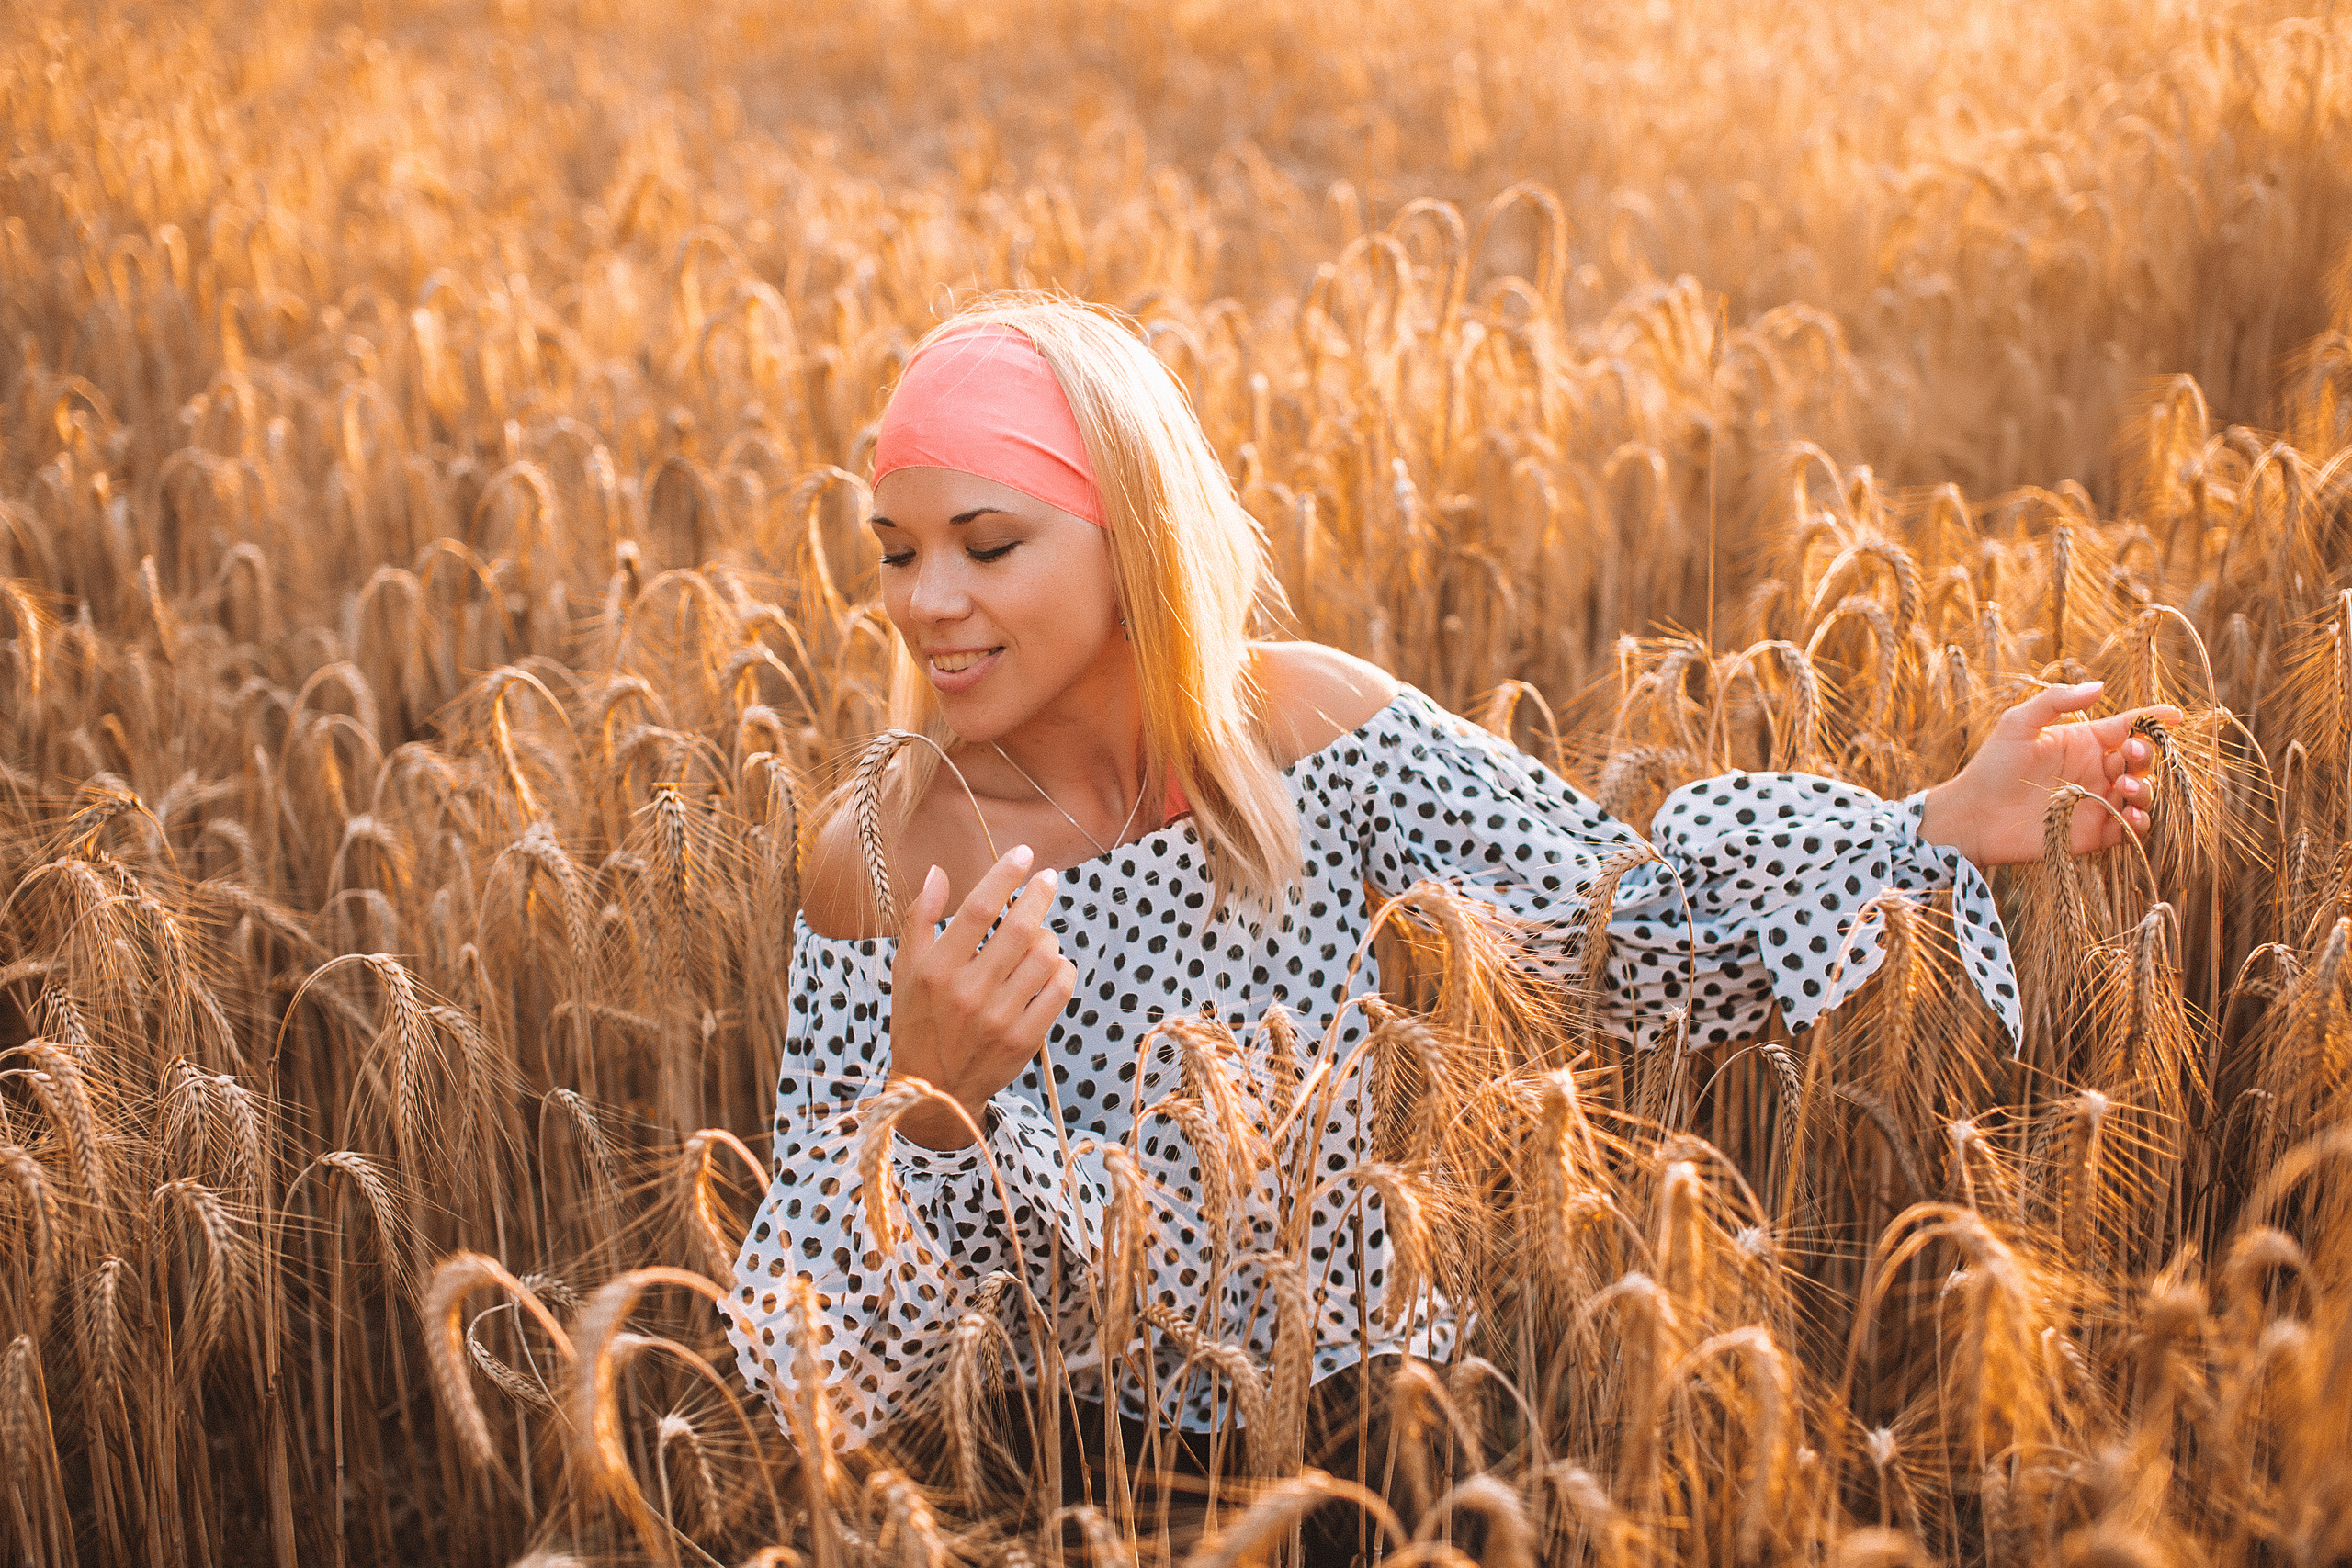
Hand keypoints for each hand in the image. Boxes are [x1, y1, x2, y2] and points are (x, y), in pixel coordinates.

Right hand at [886, 844, 1078, 1148]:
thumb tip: (939, 871)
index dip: (1004, 876)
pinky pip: (1059, 991)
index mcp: (936, 971)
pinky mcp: (1024, 1041)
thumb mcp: (906, 970)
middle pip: (1019, 929)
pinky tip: (1050, 967)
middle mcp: (967, 993)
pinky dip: (1062, 970)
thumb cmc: (918, 1020)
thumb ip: (921, 918)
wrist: (933, 1091)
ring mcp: (999, 1019)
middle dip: (1039, 895)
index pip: (977, 910)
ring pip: (1045, 957)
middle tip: (1048, 880)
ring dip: (1049, 937)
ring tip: (1039, 936)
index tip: (1023, 854)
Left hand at [1917, 680, 2184, 867]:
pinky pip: (2131, 829)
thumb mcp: (2018, 723)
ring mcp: (2098, 802)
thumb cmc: (1992, 766)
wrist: (1973, 815)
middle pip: (2141, 760)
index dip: (2154, 720)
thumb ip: (2056, 702)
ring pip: (2142, 793)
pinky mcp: (2095, 833)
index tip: (2175, 715)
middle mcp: (2097, 771)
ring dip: (2144, 788)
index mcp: (2084, 742)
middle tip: (2129, 754)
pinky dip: (2140, 822)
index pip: (2128, 727)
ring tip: (2123, 786)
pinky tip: (2130, 814)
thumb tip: (2100, 686)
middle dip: (2145, 754)